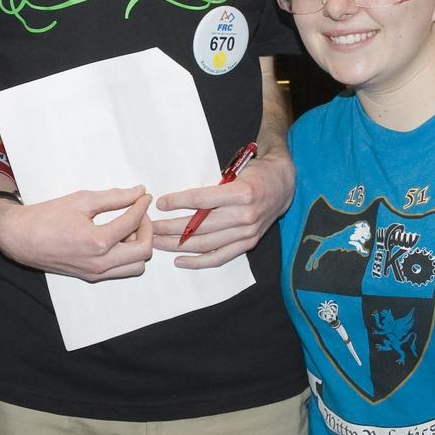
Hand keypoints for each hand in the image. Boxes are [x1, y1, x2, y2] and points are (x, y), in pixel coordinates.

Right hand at [0, 187, 153, 281]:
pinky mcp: (90, 277)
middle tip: (138, 213)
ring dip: (138, 247)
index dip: (141, 206)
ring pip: (136, 267)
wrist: (20, 237)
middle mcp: (99, 263)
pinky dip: (126, 256)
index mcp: (97, 242)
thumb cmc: (47, 216)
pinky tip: (116, 238)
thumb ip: (114, 197)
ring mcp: (95, 273)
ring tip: (128, 228)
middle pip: (144, 251)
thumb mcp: (82, 200)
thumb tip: (138, 192)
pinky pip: (120, 271)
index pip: (133, 223)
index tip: (143, 197)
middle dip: (147, 229)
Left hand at [152, 153, 293, 268]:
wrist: (283, 183)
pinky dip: (198, 262)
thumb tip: (177, 200)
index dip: (178, 202)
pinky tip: (179, 260)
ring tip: (157, 241)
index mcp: (242, 193)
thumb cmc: (255, 173)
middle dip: (170, 228)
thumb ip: (211, 189)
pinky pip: (219, 257)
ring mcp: (247, 233)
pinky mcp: (248, 243)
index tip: (159, 203)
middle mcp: (245, 216)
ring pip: (205, 244)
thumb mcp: (234, 172)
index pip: (202, 200)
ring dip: (177, 245)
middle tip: (150, 226)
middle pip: (199, 226)